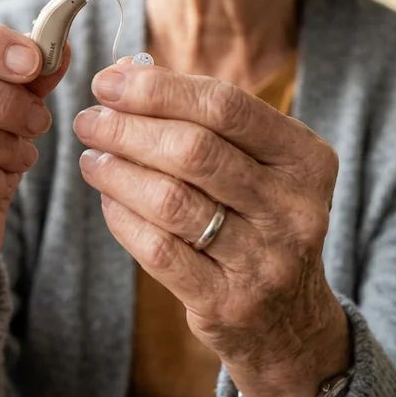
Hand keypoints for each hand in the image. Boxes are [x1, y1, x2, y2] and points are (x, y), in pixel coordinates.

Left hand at [73, 61, 349, 396]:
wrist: (289, 321)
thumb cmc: (258, 219)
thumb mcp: (258, 165)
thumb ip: (201, 118)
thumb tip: (124, 75)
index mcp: (307, 159)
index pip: (226, 107)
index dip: (159, 89)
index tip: (107, 82)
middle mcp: (295, 208)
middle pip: (194, 150)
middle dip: (128, 128)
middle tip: (88, 120)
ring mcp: (265, 260)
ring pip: (171, 200)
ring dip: (118, 171)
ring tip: (91, 158)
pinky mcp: (228, 303)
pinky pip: (159, 249)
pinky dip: (123, 218)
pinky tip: (108, 198)